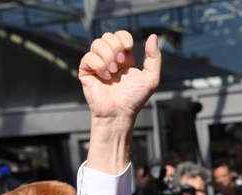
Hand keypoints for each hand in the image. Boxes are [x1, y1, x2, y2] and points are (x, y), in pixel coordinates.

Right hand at [79, 31, 160, 173]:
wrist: (120, 112)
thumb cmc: (134, 99)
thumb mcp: (151, 78)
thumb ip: (154, 57)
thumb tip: (153, 36)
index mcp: (124, 58)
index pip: (120, 36)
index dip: (124, 37)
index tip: (129, 47)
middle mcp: (110, 59)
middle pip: (108, 36)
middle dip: (116, 46)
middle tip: (121, 63)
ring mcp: (97, 64)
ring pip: (97, 43)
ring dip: (108, 56)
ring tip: (113, 73)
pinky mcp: (86, 71)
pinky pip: (88, 57)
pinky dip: (99, 65)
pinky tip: (105, 77)